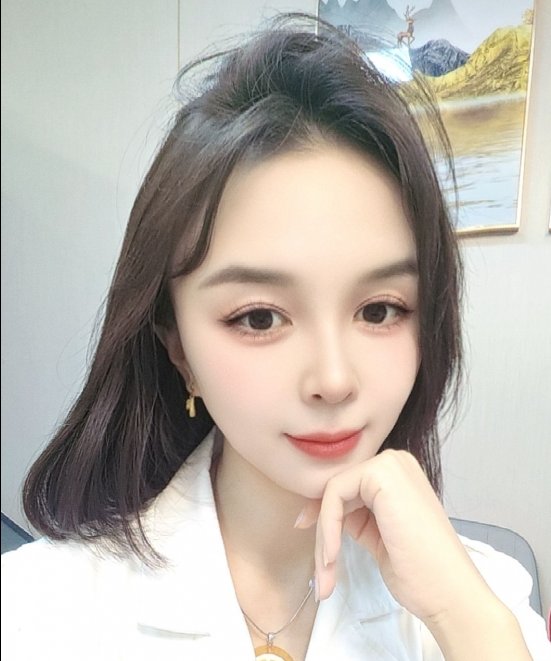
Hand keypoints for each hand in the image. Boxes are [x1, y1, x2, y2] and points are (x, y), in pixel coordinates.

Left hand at [296, 449, 493, 621]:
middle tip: (322, 574)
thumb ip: (357, 515)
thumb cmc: (420, 572)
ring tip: (326, 576)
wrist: (449, 592)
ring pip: (331, 494)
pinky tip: (333, 558)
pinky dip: (327, 529)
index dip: (324, 518)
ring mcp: (390, 464)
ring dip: (323, 539)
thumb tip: (319, 510)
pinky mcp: (381, 473)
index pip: (347, 489)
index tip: (319, 551)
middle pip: (336, 490)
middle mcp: (395, 462)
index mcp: (397, 475)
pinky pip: (334, 495)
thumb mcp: (379, 534)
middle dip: (323, 533)